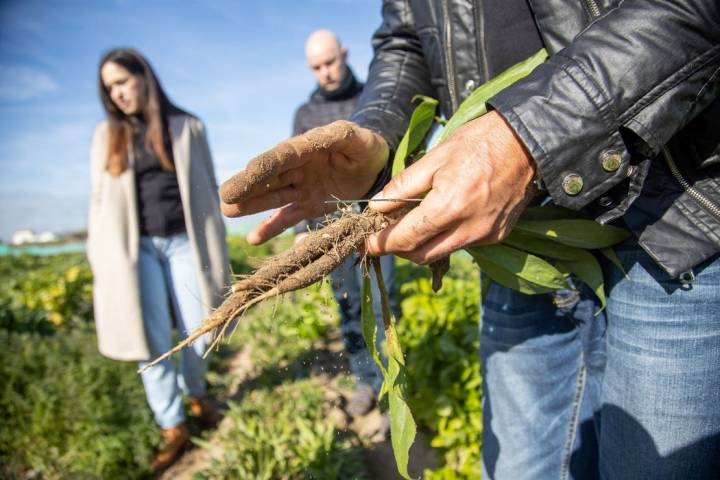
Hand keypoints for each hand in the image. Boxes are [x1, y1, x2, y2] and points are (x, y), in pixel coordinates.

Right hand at [220, 120, 388, 244]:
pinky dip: (271, 227)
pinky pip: (287, 217)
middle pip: (269, 178)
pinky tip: (254, 238)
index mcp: (306, 147)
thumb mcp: (356, 137)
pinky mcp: (308, 205)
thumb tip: (316, 138)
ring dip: (251, 205)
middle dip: (247, 187)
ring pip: (272, 197)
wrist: (374, 164)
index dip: (263, 167)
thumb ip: (339, 136)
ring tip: (228, 211)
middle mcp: (297, 167)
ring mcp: (300, 187)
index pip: (281, 157)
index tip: (245, 174)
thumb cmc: (365, 146)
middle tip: (225, 196)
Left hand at [366, 111, 536, 263]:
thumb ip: (403, 186)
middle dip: (399, 248)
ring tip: (411, 223)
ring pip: (441, 252)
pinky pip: (462, 244)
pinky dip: (445, 237)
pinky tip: (443, 217)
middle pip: (421, 255)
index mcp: (449, 207)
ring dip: (421, 244)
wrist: (527, 142)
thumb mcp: (435, 158)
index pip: (405, 239)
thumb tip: (376, 206)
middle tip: (385, 233)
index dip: (381, 243)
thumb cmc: (479, 143)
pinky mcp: (497, 235)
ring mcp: (485, 235)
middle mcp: (468, 229)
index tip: (367, 242)